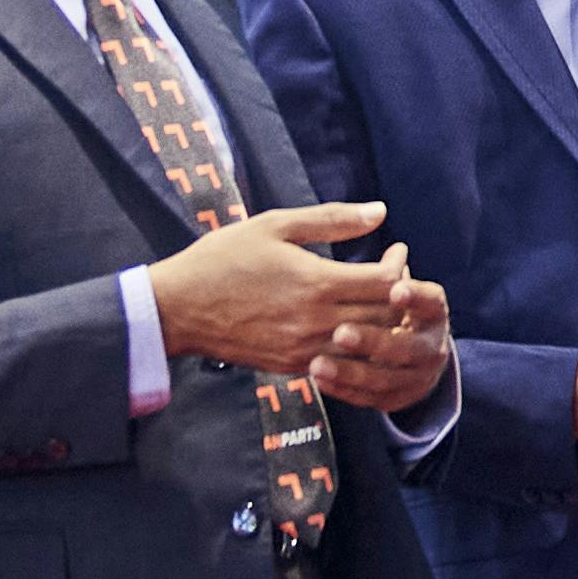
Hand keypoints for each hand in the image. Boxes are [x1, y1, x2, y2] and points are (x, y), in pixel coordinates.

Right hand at [151, 202, 409, 374]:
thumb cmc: (223, 258)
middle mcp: (316, 322)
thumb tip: (380, 211)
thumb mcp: (275, 226)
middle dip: (399, 295)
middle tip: (393, 275)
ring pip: (366, 346)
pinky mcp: (291, 367)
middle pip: (385, 317)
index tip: (396, 250)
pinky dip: (355, 346)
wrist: (177, 309)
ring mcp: (304, 350)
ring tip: (377, 302)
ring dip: (381, 325)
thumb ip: (331, 219)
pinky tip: (351, 325)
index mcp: (317, 283)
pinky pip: (340, 363)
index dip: (400, 265)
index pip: (386, 283)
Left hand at [312, 270, 455, 413]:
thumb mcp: (400, 288)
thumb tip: (394, 248)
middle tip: (341, 333)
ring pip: (385, 379)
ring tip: (318, 363)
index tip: (394, 289)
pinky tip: (319, 377)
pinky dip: (344, 390)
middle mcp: (432, 347)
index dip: (415, 296)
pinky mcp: (397, 400)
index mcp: (434, 313)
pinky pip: (370, 399)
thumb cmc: (396, 311)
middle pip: (407, 348)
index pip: (431, 302)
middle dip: (373, 341)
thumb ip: (390, 272)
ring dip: (351, 372)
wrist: (416, 358)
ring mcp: (417, 378)